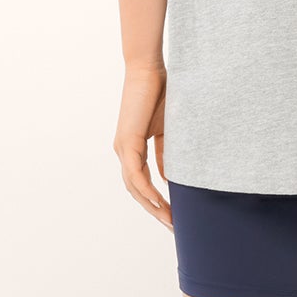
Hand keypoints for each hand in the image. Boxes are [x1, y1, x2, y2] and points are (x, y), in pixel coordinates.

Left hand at [114, 63, 171, 229]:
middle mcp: (124, 151)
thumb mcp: (168, 130)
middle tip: (173, 226)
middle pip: (136, 190)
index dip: (156, 200)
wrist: (149, 70)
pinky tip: (160, 202)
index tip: (173, 214)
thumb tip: (170, 177)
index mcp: (132, 148)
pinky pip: (135, 174)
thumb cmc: (161, 93)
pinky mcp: (127, 142)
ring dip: (152, 205)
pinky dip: (147, 189)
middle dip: (155, 210)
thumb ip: (167, 153)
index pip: (142, 182)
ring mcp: (123, 147)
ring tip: (169, 219)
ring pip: (134, 187)